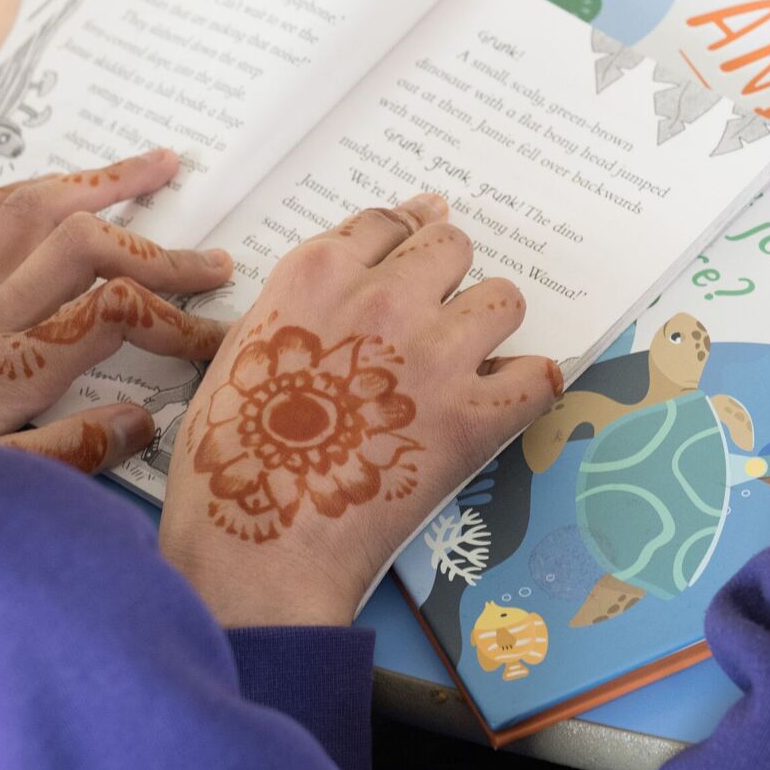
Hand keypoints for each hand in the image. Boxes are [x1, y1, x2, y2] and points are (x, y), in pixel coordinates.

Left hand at [0, 149, 234, 471]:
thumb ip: (62, 455)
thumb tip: (140, 421)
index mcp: (4, 371)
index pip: (112, 316)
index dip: (176, 319)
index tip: (215, 338)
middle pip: (84, 250)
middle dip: (160, 251)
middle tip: (213, 262)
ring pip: (31, 210)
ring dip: (102, 184)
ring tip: (158, 166)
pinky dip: (16, 192)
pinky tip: (50, 186)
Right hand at [159, 193, 563, 626]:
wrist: (256, 545)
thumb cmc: (230, 458)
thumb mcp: (240, 350)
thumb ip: (300, 305)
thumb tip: (351, 280)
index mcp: (317, 276)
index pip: (387, 224)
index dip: (405, 240)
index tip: (416, 256)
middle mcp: (383, 301)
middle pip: (452, 246)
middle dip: (446, 280)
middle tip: (431, 324)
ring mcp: (435, 356)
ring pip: (503, 300)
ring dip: (489, 328)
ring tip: (465, 366)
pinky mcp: (474, 419)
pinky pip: (539, 376)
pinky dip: (526, 390)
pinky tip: (499, 408)